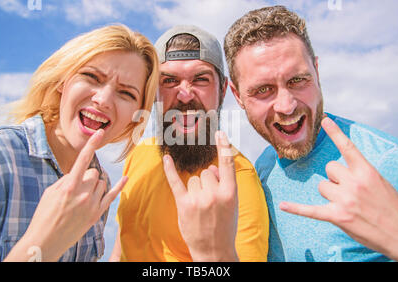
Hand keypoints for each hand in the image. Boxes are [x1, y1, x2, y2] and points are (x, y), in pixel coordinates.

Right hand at [5, 129, 126, 260]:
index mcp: (69, 187)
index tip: (100, 133)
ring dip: (94, 185)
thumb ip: (67, 179)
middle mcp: (83, 194)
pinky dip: (119, 186)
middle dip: (87, 176)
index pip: (83, 160)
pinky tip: (126, 178)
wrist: (45, 241)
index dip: (92, 145)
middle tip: (76, 188)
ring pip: (101, 183)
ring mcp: (91, 205)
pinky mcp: (96, 214)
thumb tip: (79, 173)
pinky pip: (111, 196)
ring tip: (80, 197)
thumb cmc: (44, 215)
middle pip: (94, 173)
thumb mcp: (51, 192)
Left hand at [163, 131, 238, 261]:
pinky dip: (169, 170)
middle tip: (209, 202)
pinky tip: (166, 158)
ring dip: (195, 189)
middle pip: (206, 172)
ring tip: (200, 207)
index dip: (224, 146)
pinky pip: (175, 182)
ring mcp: (198, 199)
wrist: (214, 250)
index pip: (227, 163)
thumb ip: (224, 184)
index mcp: (230, 192)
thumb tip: (212, 168)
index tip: (219, 132)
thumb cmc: (225, 226)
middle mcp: (214, 193)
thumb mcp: (232, 205)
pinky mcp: (183, 205)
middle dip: (207, 183)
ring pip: (193, 179)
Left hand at [280, 117, 397, 260]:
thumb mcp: (379, 181)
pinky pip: (311, 210)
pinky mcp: (337, 216)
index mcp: (366, 171)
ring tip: (347, 204)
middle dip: (336, 177)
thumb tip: (341, 168)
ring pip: (322, 186)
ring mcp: (344, 200)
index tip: (325, 120)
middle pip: (330, 169)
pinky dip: (296, 208)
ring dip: (330, 194)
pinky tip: (283, 205)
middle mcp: (354, 183)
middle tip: (350, 191)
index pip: (347, 147)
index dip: (335, 132)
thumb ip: (360, 172)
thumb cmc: (390, 206)